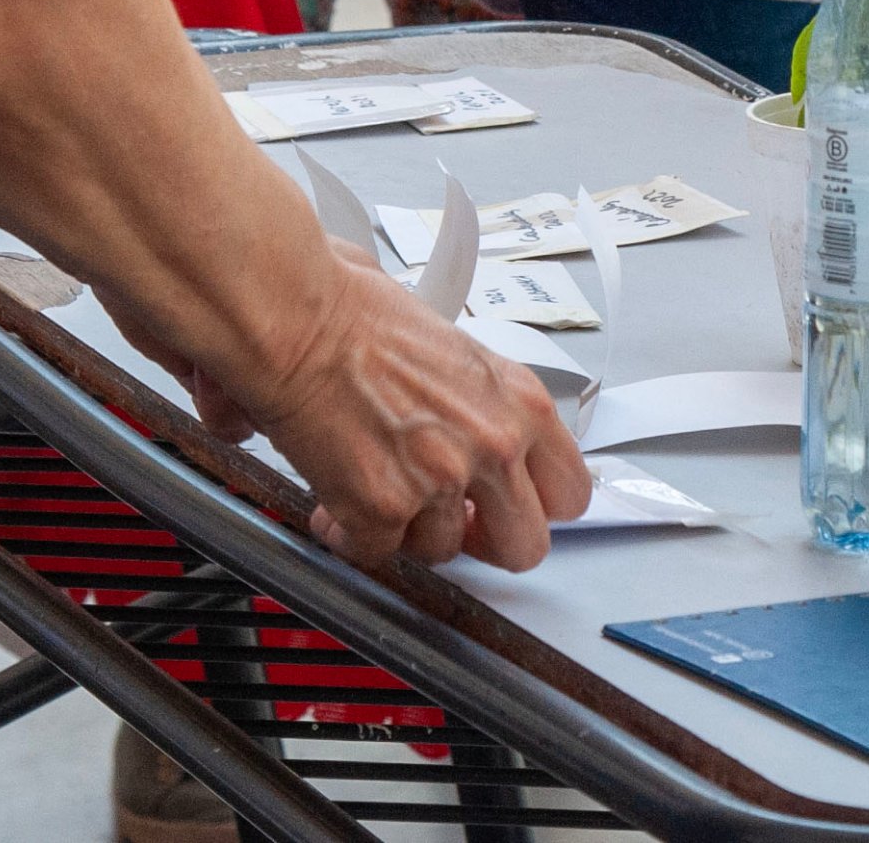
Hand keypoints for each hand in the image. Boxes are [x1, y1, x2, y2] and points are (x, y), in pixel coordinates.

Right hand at [228, 248, 588, 568]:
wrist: (298, 319)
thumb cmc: (360, 315)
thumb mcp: (456, 352)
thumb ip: (484, 406)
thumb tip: (482, 445)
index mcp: (521, 403)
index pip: (570, 491)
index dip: (537, 507)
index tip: (509, 505)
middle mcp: (494, 445)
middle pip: (526, 546)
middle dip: (484, 543)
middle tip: (452, 524)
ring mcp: (441, 481)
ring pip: (442, 552)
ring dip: (408, 530)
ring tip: (376, 488)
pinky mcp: (384, 509)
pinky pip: (377, 552)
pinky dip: (353, 533)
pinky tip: (337, 499)